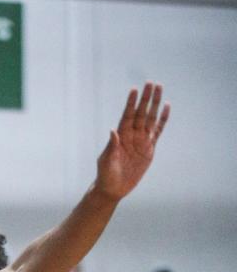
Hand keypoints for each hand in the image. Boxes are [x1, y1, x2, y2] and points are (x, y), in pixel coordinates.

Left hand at [94, 83, 169, 201]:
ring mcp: (141, 140)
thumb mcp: (107, 161)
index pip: (127, 115)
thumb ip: (111, 146)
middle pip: (141, 113)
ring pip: (150, 118)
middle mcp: (132, 134)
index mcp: (120, 136)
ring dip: (155, 104)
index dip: (131, 103)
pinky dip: (162, 120)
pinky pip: (157, 131)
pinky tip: (166, 107)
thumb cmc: (106, 174)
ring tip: (159, 88)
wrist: (114, 188)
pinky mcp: (149, 148)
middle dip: (146, 98)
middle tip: (151, 83)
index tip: (134, 89)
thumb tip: (113, 131)